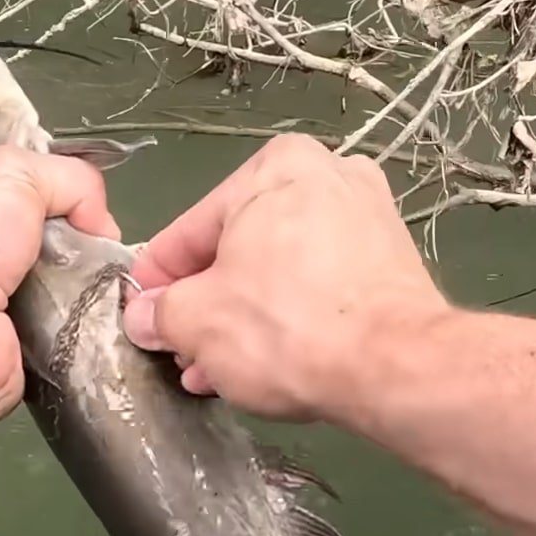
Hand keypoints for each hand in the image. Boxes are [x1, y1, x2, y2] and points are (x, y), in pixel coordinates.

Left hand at [0, 145, 118, 419]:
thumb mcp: (14, 173)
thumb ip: (68, 180)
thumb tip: (101, 225)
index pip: (28, 206)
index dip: (68, 208)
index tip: (95, 220)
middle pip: (57, 255)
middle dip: (90, 256)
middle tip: (112, 261)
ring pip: (69, 300)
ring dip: (96, 297)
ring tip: (116, 294)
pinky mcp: (18, 357)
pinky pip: (67, 343)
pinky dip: (88, 336)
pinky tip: (102, 325)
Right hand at [122, 134, 449, 421]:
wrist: (395, 368)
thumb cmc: (287, 327)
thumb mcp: (196, 321)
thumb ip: (160, 312)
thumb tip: (144, 316)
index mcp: (278, 166)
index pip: (194, 226)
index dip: (158, 276)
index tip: (140, 311)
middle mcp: (331, 177)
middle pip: (241, 248)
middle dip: (207, 302)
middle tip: (180, 347)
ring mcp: (370, 221)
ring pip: (281, 272)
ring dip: (244, 318)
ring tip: (215, 369)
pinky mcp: (394, 267)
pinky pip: (322, 288)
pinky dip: (291, 319)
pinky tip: (265, 364)